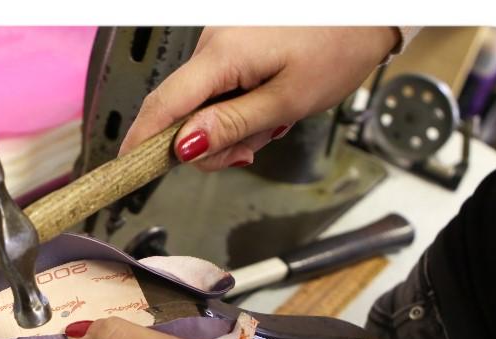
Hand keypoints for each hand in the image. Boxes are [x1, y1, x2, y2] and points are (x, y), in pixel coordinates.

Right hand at [120, 27, 400, 170]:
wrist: (367, 13)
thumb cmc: (338, 47)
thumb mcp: (288, 100)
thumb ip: (232, 125)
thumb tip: (185, 146)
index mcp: (222, 55)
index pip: (164, 103)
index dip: (143, 139)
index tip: (128, 167)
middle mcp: (212, 43)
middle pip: (181, 111)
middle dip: (207, 143)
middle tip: (246, 153)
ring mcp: (221, 43)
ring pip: (201, 105)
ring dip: (228, 128)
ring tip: (269, 123)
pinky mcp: (232, 46)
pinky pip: (217, 89)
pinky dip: (236, 109)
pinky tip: (265, 107)